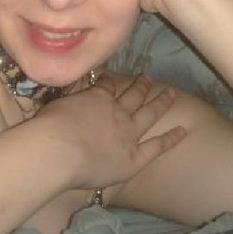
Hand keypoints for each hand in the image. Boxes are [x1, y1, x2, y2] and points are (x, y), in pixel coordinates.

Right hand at [36, 72, 185, 190]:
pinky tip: (183, 131)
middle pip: (133, 96)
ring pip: (148, 114)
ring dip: (160, 103)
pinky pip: (156, 146)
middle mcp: (116, 112)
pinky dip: (171, 139)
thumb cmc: (49, 128)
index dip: (109, 81)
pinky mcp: (134, 157)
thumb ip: (65, 105)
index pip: (106, 86)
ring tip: (171, 94)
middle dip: (141, 86)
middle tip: (149, 76)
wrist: (58, 149)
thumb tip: (61, 106)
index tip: (111, 76)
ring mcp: (128, 133)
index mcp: (96, 98)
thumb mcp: (55, 106)